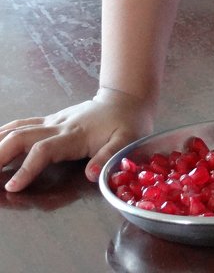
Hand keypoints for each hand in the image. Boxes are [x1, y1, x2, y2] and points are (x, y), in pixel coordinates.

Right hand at [0, 88, 153, 190]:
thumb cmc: (128, 123)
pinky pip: (23, 124)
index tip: (12, 187)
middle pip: (22, 137)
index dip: (27, 168)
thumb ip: (108, 156)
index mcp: (75, 135)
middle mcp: (59, 126)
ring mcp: (53, 121)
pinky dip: (4, 132)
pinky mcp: (51, 120)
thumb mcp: (127, 140)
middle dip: (0, 155)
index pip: (44, 151)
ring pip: (18, 129)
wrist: (127, 99)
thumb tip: (89, 174)